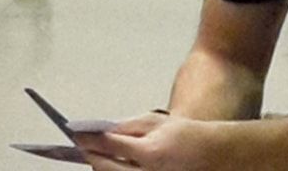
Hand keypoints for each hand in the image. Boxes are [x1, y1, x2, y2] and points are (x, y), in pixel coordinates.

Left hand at [79, 113, 221, 170]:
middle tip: (81, 145)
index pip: (109, 145)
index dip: (89, 139)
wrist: (211, 155)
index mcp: (149, 152)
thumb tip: (101, 130)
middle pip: (104, 168)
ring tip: (97, 155)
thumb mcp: (156, 122)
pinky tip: (111, 165)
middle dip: (90, 156)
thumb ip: (127, 127)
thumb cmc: (184, 135)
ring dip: (99, 167)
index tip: (76, 134)